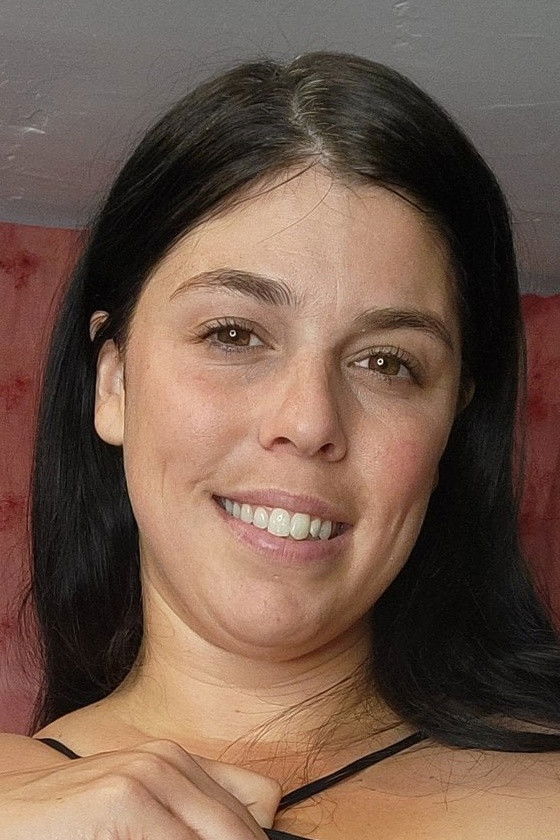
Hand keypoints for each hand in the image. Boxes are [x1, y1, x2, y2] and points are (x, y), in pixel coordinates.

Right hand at [0, 737, 282, 838]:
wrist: (9, 811)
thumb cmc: (77, 819)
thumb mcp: (144, 807)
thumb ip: (191, 812)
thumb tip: (258, 827)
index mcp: (180, 761)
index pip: (259, 802)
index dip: (259, 838)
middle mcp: (169, 761)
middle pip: (242, 828)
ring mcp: (145, 776)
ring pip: (217, 836)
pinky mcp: (120, 799)